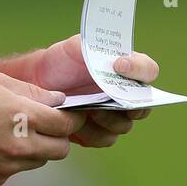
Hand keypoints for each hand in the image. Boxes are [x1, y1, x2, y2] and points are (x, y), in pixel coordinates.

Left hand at [0, 34, 156, 148]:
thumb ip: (95, 50)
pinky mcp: (98, 132)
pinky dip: (92, 133)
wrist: (38, 83)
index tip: (118, 66)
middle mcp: (125, 94)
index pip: (148, 70)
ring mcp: (114, 115)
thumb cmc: (61, 61)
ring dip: (108, 121)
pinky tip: (76, 124)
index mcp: (127, 70)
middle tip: (108, 100)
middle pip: (143, 106)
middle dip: (128, 106)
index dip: (139, 70)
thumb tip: (114, 58)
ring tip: (88, 112)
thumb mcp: (76, 47)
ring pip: (124, 125)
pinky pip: (105, 138)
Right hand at [0, 71, 86, 183]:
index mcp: (24, 116)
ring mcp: (8, 165)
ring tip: (15, 133)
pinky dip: (14, 160)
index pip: (67, 125)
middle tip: (47, 126)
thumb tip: (57, 101)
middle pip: (61, 149)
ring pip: (40, 161)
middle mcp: (21, 145)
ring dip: (37, 149)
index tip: (68, 115)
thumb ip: (33, 93)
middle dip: (59, 137)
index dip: (71, 118)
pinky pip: (17, 170)